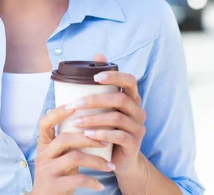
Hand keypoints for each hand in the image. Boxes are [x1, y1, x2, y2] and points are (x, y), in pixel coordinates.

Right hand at [32, 104, 113, 194]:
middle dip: (88, 138)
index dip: (58, 113)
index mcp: (43, 145)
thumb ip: (66, 142)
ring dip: (96, 161)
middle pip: (65, 138)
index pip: (44, 123)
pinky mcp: (54, 185)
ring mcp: (47, 170)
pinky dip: (92, 181)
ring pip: (74, 158)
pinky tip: (99, 184)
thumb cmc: (56, 174)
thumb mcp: (57, 156)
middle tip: (106, 140)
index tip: (74, 105)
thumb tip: (86, 119)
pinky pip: (77, 179)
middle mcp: (43, 155)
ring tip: (110, 166)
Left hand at [71, 53, 146, 173]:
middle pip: (120, 98)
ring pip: (117, 118)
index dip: (114, 76)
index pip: (129, 80)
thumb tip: (98, 54)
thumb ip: (101, 84)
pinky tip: (87, 135)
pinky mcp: (134, 143)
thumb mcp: (104, 106)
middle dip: (95, 100)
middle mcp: (138, 110)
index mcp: (131, 98)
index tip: (94, 77)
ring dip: (93, 118)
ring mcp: (138, 127)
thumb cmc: (108, 127)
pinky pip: (119, 136)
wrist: (119, 159)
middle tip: (75, 103)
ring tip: (76, 122)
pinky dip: (101, 134)